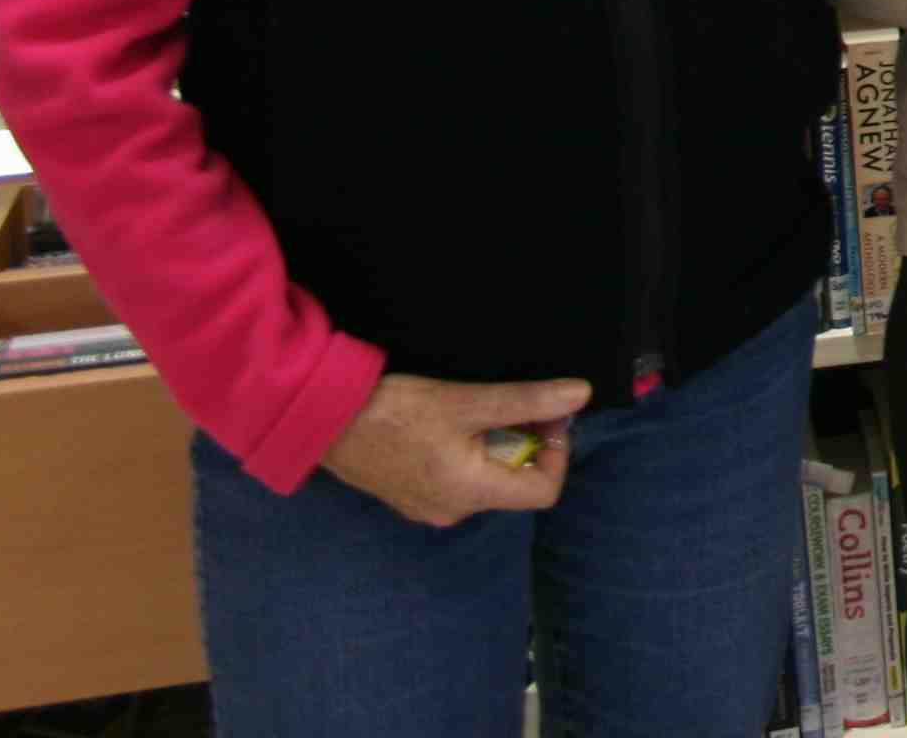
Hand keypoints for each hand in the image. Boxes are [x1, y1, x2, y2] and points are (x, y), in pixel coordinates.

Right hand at [319, 373, 588, 527]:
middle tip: (515, 405)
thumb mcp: (468, 402)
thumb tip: (581, 395)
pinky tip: (452, 424)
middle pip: (516, 484)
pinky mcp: (411, 495)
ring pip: (488, 480)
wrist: (325, 421)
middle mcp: (453, 511)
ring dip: (498, 446)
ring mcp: (428, 507)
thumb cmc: (396, 412)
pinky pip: (460, 479)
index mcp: (471, 495)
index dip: (558, 452)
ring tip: (480, 411)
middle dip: (527, 443)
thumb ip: (528, 401)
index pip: (544, 492)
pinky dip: (471, 453)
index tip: (548, 416)